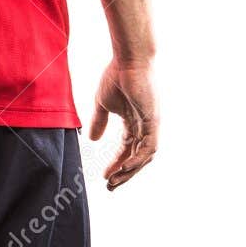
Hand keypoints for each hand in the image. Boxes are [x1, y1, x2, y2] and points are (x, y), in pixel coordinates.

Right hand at [90, 61, 157, 190]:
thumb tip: (92, 140)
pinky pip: (148, 147)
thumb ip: (98, 122)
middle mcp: (145, 126)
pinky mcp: (153, 121)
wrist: (128, 59)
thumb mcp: (102, 104)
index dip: (115, 164)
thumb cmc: (116, 76)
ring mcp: (150, 124)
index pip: (126, 149)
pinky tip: (124, 169)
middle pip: (136, 157)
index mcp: (134, 122)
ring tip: (114, 181)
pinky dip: (138, 159)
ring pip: (144, 156)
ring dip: (130, 171)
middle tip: (111, 187)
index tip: (104, 176)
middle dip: (124, 174)